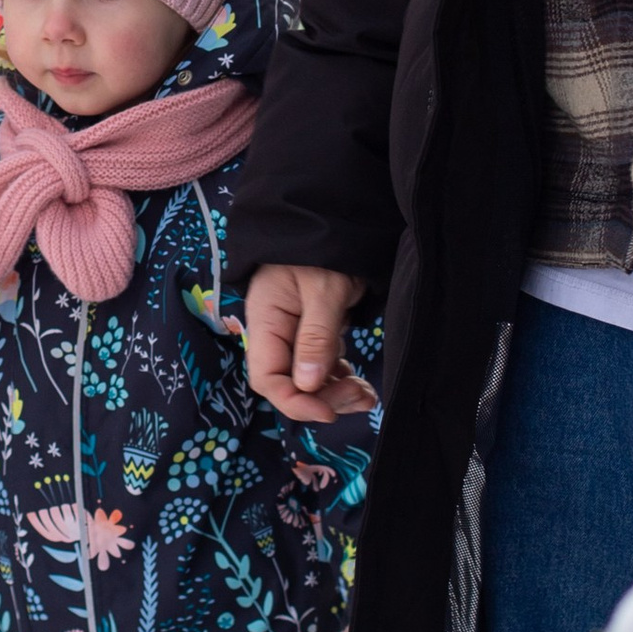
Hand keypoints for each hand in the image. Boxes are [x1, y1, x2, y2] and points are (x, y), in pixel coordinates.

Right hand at [244, 262, 374, 422]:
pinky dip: (340, 379)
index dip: (294, 402)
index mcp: (266, 322)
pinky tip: (361, 385)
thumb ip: (316, 337)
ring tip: (367, 396)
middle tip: (358, 397)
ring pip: (308, 380)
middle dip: (322, 398)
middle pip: (289, 384)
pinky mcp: (314, 332)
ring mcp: (295, 334)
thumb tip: (307, 384)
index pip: (267, 378)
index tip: (327, 412)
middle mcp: (276, 333)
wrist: (333, 219)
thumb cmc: (323, 249)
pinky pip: (322, 367)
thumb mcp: (323, 291)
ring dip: (335, 393)